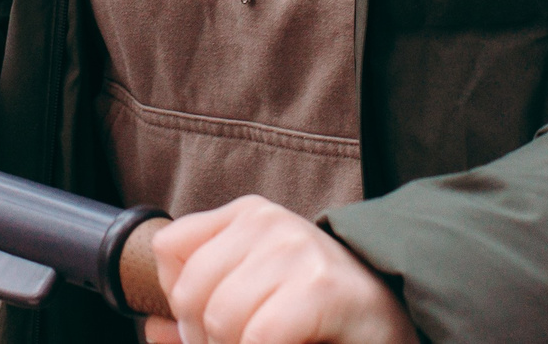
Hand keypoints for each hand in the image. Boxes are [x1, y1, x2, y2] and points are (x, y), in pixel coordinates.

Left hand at [147, 196, 413, 343]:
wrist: (395, 327)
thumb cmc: (323, 319)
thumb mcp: (255, 303)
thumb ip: (200, 315)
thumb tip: (152, 330)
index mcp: (247, 216)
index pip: (170, 250)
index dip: (179, 304)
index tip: (210, 333)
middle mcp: (269, 222)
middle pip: (191, 293)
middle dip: (206, 342)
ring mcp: (296, 249)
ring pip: (221, 319)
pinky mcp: (321, 287)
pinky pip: (259, 337)